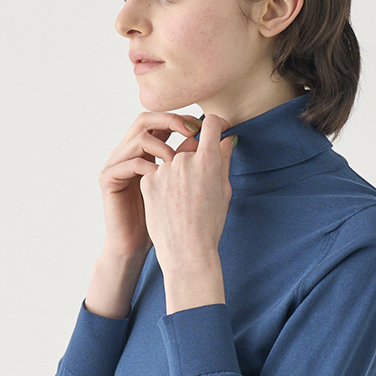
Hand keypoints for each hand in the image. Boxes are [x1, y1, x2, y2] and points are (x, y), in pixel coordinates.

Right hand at [98, 111, 201, 260]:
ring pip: (138, 138)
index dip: (180, 118)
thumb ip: (198, 160)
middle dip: (170, 121)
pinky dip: (149, 165)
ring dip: (163, 147)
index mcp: (145, 151)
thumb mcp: (187, 185)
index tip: (202, 126)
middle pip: (145, 119)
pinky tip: (162, 176)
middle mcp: (128, 152)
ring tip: (177, 163)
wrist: (140, 247)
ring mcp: (116, 164)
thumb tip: (225, 137)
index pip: (160, 122)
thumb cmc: (166, 220)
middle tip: (192, 132)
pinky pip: (129, 163)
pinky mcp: (108, 179)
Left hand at [139, 114, 234, 272]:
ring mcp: (164, 169)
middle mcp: (184, 160)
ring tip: (183, 202)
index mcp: (208, 161)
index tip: (217, 129)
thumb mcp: (223, 192)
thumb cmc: (209, 224)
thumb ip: (223, 161)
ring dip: (177, 174)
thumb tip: (226, 139)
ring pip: (172, 161)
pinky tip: (169, 205)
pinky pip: (157, 173)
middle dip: (195, 160)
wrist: (186, 250)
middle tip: (198, 188)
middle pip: (190, 146)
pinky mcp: (148, 181)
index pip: (212, 125)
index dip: (216, 124)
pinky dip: (163, 184)